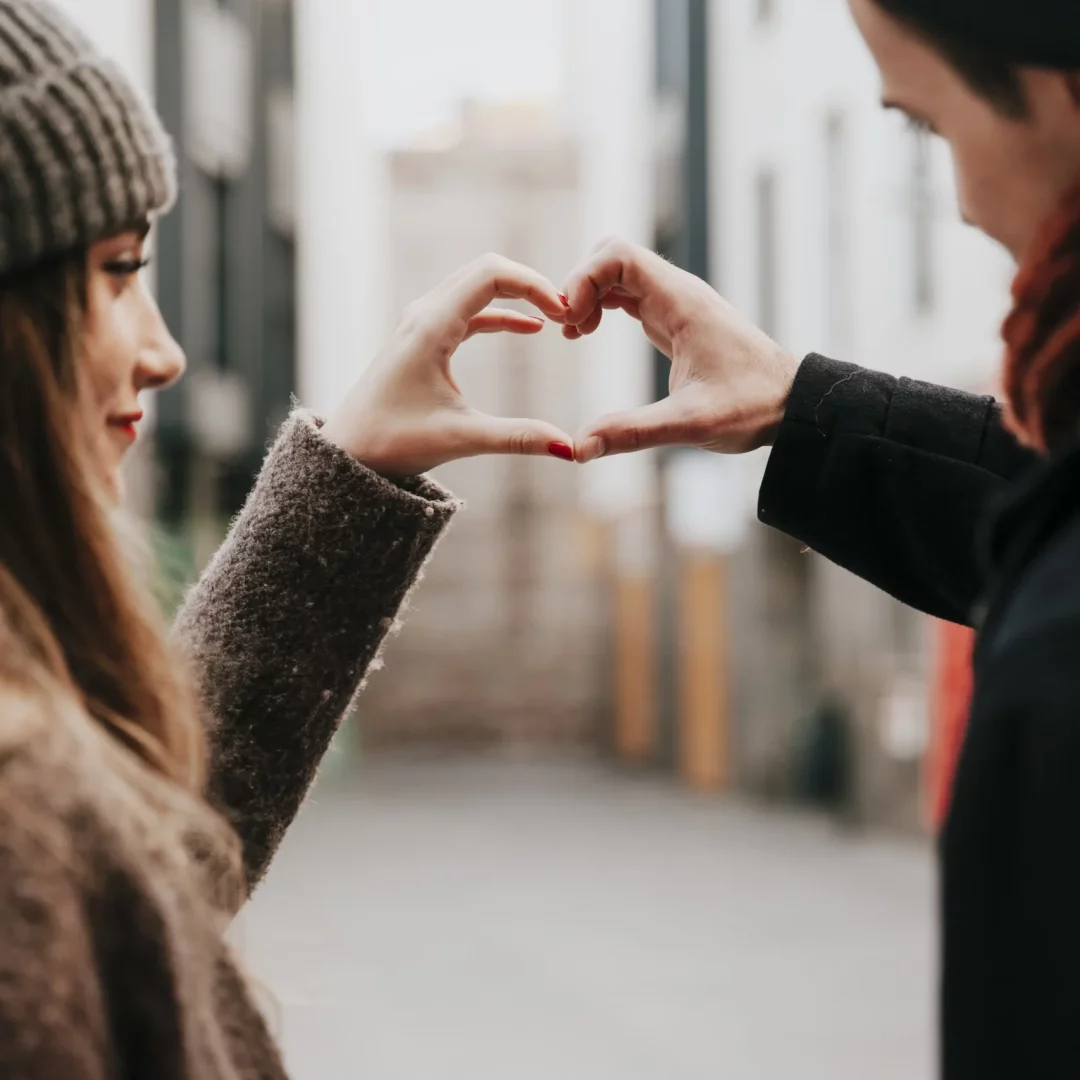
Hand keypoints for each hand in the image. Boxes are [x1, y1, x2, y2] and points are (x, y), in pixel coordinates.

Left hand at [322, 254, 574, 477]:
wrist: (347, 452)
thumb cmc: (393, 441)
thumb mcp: (462, 438)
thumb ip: (518, 438)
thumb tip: (570, 449)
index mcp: (431, 325)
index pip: (491, 274)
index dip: (533, 284)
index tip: (564, 312)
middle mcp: (424, 314)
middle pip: (486, 271)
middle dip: (529, 284)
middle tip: (568, 311)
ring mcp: (420, 324)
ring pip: (476, 288)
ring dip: (515, 296)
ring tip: (555, 317)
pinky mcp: (422, 339)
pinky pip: (467, 311)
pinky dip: (499, 314)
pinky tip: (528, 328)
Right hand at [561, 239, 798, 462]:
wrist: (791, 406)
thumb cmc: (752, 408)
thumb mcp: (689, 423)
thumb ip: (632, 433)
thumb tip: (579, 448)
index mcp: (682, 302)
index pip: (618, 254)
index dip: (584, 278)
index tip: (570, 320)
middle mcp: (679, 293)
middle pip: (613, 256)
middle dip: (581, 284)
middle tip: (568, 329)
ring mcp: (677, 304)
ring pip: (619, 274)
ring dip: (590, 295)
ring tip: (574, 334)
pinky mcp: (676, 321)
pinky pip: (629, 294)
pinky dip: (603, 306)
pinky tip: (589, 334)